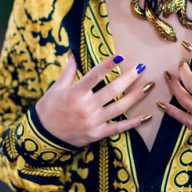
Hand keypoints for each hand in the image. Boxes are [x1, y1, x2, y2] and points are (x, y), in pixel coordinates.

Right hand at [35, 54, 151, 146]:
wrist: (43, 137)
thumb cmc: (48, 110)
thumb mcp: (55, 89)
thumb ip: (68, 72)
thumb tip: (73, 54)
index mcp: (75, 93)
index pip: (94, 75)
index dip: (107, 65)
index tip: (120, 56)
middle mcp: (86, 107)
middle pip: (112, 90)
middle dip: (129, 78)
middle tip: (141, 67)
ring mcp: (93, 121)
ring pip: (120, 107)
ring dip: (136, 96)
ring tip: (149, 86)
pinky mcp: (97, 134)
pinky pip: (118, 128)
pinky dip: (133, 123)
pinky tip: (146, 116)